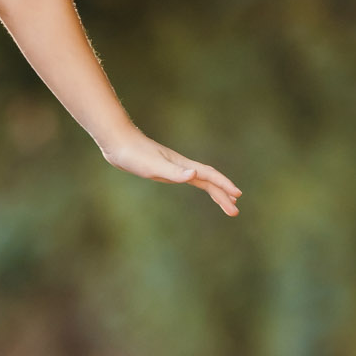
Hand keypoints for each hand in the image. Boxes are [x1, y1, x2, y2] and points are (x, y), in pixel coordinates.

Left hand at [101, 128, 241, 215]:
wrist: (118, 143)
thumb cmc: (134, 155)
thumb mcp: (153, 167)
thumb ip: (173, 172)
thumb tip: (195, 175)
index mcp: (182, 165)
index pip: (209, 176)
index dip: (224, 185)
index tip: (237, 195)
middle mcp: (182, 166)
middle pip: (209, 181)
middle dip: (223, 195)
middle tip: (235, 212)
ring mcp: (175, 168)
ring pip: (201, 180)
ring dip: (214, 192)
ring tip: (226, 204)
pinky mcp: (166, 170)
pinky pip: (190, 179)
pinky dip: (199, 184)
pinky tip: (197, 184)